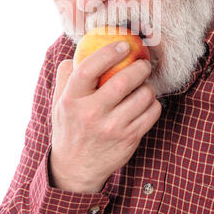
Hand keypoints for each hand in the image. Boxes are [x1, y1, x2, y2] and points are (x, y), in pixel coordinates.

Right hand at [49, 41, 161, 192]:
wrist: (76, 168)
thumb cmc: (70, 127)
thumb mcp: (59, 102)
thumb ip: (67, 75)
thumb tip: (79, 51)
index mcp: (72, 100)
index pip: (88, 69)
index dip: (108, 53)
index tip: (124, 45)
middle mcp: (91, 114)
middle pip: (123, 81)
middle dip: (140, 67)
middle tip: (143, 63)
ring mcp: (112, 128)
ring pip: (143, 96)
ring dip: (148, 86)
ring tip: (143, 85)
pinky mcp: (129, 139)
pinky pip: (152, 113)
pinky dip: (154, 103)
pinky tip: (146, 102)